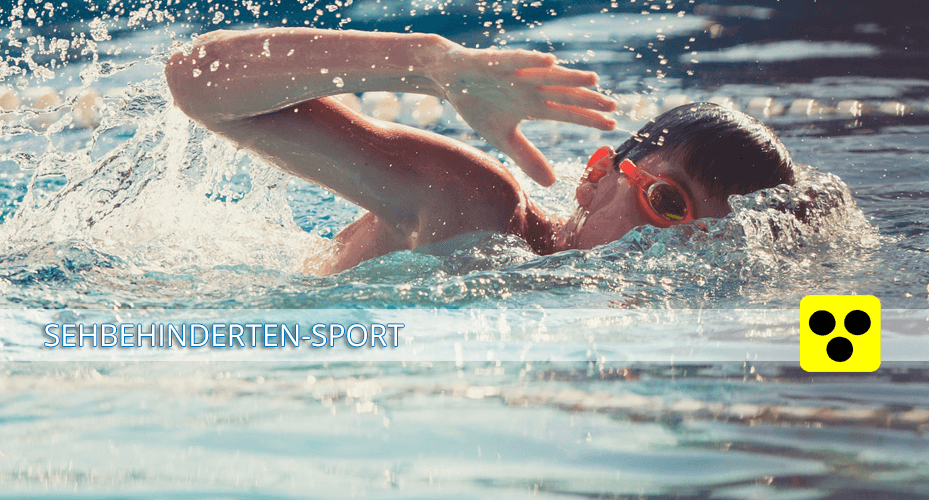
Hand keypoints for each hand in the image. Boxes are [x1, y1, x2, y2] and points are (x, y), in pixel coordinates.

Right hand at [430, 43, 616, 185]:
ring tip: (593, 81)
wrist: (450, 79)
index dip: (588, 119)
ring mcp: (516, 73)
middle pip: (564, 94)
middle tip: (614, 106)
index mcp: (533, 105)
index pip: (567, 112)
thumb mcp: (503, 138)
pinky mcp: (497, 62)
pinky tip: (550, 61)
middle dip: (588, 99)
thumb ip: (527, 157)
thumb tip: (552, 183)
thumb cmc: (479, 105)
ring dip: (569, 77)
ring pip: (548, 75)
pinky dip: (532, 60)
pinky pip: (517, 60)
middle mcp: (531, 87)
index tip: (612, 126)